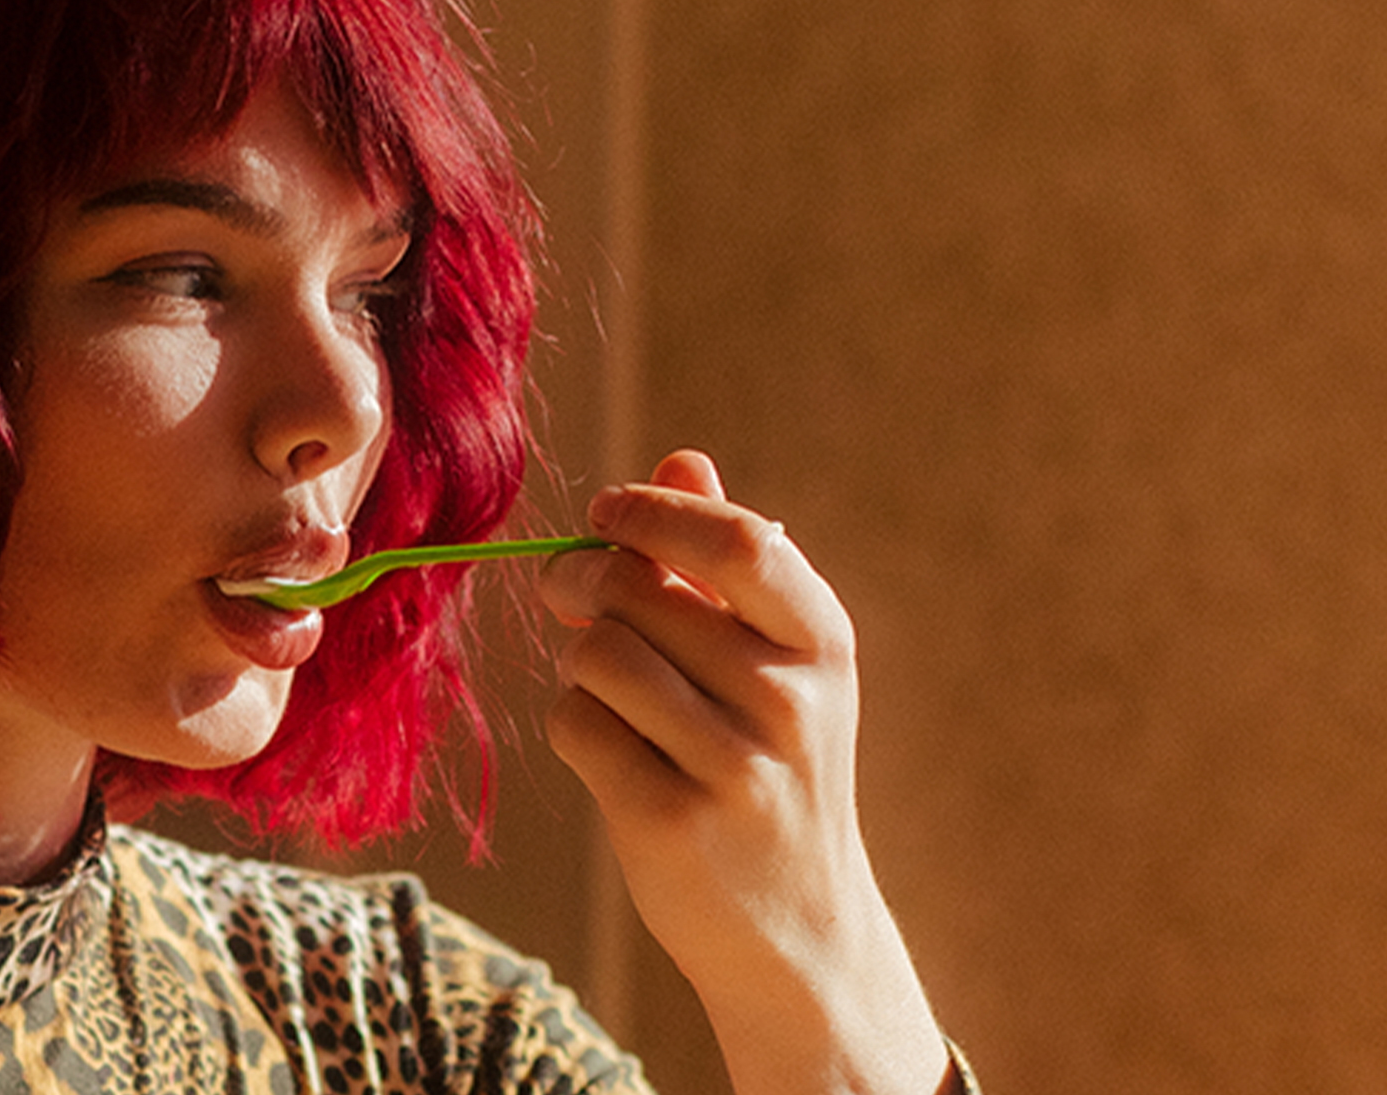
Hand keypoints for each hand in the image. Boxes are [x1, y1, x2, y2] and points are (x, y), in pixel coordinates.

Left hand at [538, 449, 949, 1094]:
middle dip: (581, 576)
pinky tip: (609, 748)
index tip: (604, 510)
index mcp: (822, 642)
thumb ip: (726, 563)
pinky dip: (574, 723)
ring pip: (598, 654)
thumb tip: (682, 460)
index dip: (654, 512)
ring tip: (607, 685)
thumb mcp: (777, 663)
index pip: (737, 540)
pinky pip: (576, 725)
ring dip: (580, 659)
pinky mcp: (671, 822)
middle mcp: (790, 699)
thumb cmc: (772, 767)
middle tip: (565, 587)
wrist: (797, 926)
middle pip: (639, 589)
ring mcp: (734, 765)